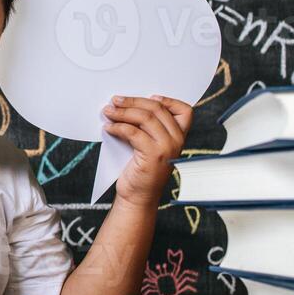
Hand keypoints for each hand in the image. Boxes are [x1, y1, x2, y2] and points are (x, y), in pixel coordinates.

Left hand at [102, 95, 191, 209]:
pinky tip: (109, 128)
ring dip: (123, 112)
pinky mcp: (153, 154)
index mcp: (179, 137)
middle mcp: (177, 141)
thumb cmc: (141, 171)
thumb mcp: (150, 146)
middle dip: (133, 102)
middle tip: (115, 100)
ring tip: (108, 112)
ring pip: (145, 117)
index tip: (149, 97)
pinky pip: (133, 131)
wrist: (138, 198)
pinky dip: (118, 127)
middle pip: (158, 109)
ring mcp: (167, 147)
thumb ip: (149, 129)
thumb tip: (128, 106)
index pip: (185, 111)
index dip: (168, 100)